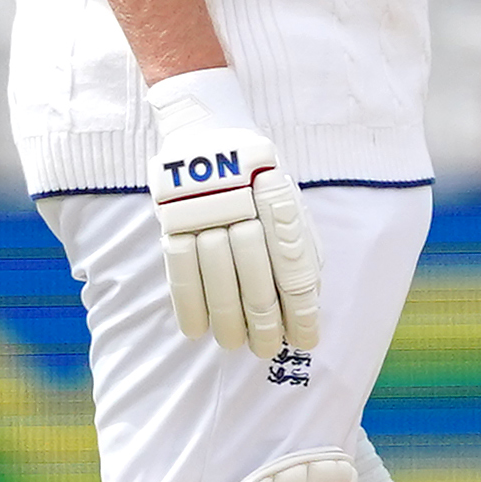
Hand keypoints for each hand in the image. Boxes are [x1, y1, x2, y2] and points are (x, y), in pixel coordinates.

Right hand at [148, 83, 321, 357]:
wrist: (206, 131)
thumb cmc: (256, 173)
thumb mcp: (287, 194)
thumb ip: (298, 240)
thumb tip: (309, 296)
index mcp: (279, 201)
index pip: (293, 267)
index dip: (300, 310)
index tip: (305, 340)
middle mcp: (242, 207)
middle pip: (255, 279)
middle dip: (263, 323)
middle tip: (267, 350)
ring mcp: (203, 212)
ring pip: (217, 279)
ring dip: (227, 320)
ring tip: (234, 345)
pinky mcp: (171, 216)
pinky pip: (179, 269)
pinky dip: (187, 304)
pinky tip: (196, 329)